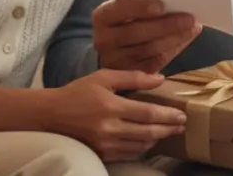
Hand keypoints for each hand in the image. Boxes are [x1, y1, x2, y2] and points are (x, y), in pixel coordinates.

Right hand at [44, 69, 186, 161]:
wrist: (51, 115)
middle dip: (168, 129)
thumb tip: (160, 78)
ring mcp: (105, 144)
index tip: (181, 115)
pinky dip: (141, 148)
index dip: (167, 115)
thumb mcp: (103, 77)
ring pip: (140, 146)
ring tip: (168, 131)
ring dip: (157, 139)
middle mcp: (110, 128)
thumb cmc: (77, 92)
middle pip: (148, 132)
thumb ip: (133, 77)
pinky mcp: (101, 154)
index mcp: (111, 106)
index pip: (147, 113)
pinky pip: (128, 153)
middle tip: (182, 126)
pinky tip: (148, 141)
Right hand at [93, 0, 201, 73]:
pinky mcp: (130, 74)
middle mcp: (104, 40)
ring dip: (175, 38)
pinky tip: (186, 39)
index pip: (119, 8)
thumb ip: (140, 4)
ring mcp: (116, 60)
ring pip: (149, 49)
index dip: (140, 7)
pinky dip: (174, 49)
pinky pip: (156, 62)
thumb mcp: (124, 9)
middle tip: (189, 18)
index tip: (161, 6)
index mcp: (102, 17)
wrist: (112, 48)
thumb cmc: (125, 20)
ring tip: (193, 27)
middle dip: (166, 25)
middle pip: (137, 32)